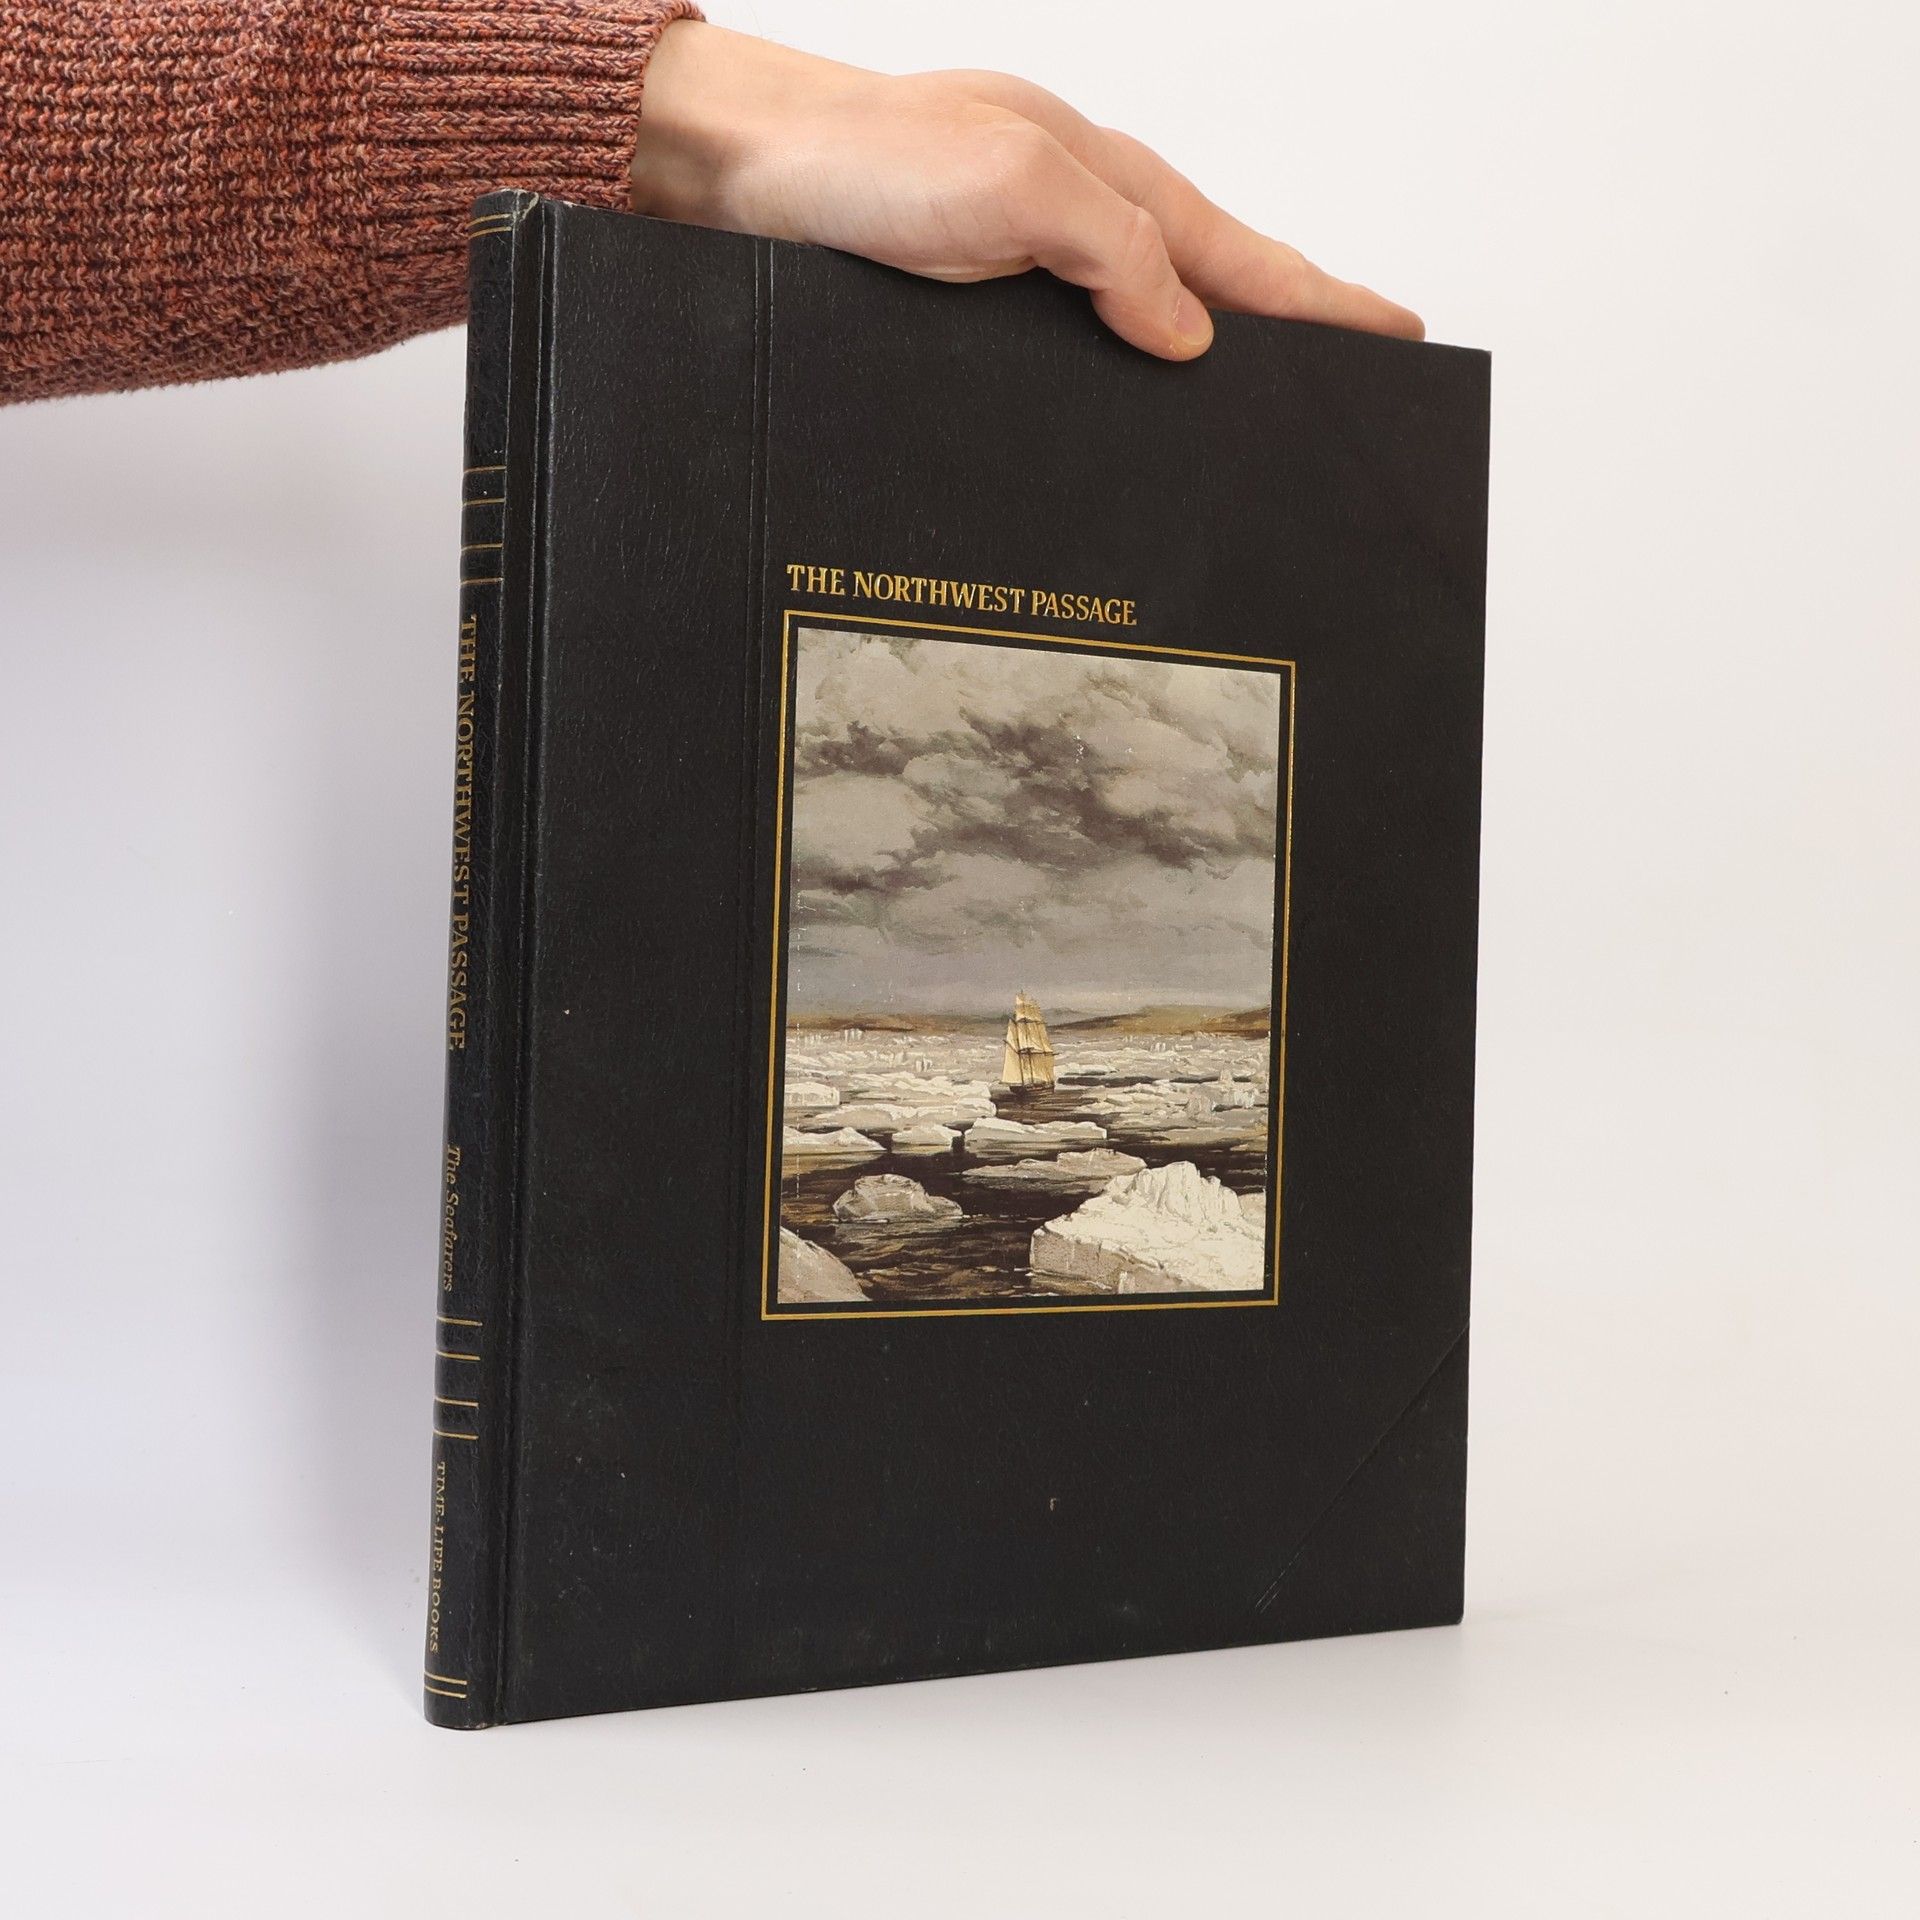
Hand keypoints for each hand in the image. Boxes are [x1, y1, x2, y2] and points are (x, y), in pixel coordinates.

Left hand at [630, 23, 1421, 360]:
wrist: (739, 173)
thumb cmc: (863, 159)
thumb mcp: (1009, 188)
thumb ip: (1112, 250)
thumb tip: (1192, 334)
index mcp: (1109, 183)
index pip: (1246, 256)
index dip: (1323, 301)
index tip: (1395, 335)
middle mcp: (1076, 222)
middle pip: (1210, 289)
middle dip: (1284, 337)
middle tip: (1346, 388)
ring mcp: (1026, 264)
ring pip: (1141, 324)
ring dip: (1201, 368)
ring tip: (1255, 417)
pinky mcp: (973, 305)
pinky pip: (1072, 348)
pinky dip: (1114, 377)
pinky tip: (1120, 414)